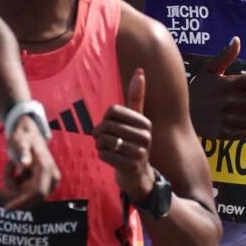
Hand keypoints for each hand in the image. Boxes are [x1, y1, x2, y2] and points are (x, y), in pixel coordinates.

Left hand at [0, 115, 59, 209]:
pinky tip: (12, 169)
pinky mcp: (38, 187)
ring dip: (9, 185)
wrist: (29, 134)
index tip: (6, 208)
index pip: (38, 193)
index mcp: (46, 170)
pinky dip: (12, 185)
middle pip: (28, 199)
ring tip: (9, 164)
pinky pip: (21, 194)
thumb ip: (22, 151)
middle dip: (8, 195)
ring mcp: (45, 185)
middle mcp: (50, 180)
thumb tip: (24, 163)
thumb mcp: (20, 141)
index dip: (23, 202)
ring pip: (22, 197)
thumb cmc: (23, 137)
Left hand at [95, 68, 156, 200]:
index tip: (110, 126)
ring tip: (107, 149)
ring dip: (99, 145)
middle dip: (99, 134)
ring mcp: (139, 153)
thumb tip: (140, 69)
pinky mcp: (130, 166)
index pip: (112, 111)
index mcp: (145, 123)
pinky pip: (104, 154)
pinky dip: (101, 156)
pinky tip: (109, 158)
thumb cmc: (133, 144)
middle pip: (106, 126)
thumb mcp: (137, 121)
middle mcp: (146, 136)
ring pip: (104, 140)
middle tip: (103, 140)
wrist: (138, 176)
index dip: (105, 119)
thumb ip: (136, 97)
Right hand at [188, 37, 245, 139]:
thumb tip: (237, 39)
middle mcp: (230, 100)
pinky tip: (238, 124)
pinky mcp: (221, 132)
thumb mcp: (209, 70)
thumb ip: (225, 56)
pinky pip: (244, 133)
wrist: (175, 111)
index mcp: (229, 83)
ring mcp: (226, 117)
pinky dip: (244, 130)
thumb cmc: (197, 90)